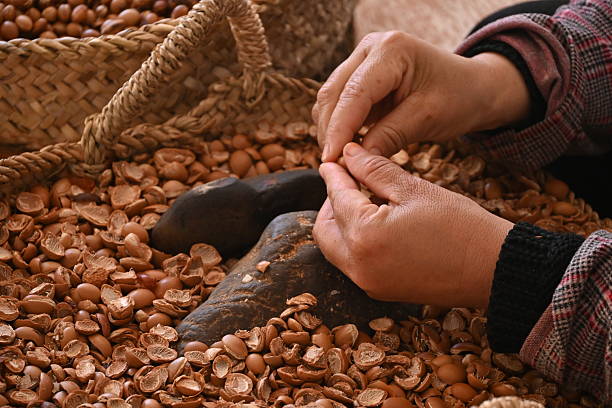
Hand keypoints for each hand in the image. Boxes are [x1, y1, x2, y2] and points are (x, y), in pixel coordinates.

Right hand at [313, 31, 530, 161]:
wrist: (473, 88)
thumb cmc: (458, 97)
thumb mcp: (427, 118)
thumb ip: (389, 136)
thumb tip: (354, 160)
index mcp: (391, 50)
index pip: (354, 93)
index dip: (340, 129)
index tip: (331, 160)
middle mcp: (370, 48)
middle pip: (333, 94)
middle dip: (331, 132)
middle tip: (335, 167)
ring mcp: (362, 60)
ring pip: (330, 99)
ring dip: (331, 130)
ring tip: (343, 161)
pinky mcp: (360, 76)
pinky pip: (339, 103)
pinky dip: (339, 126)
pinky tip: (349, 147)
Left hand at [313, 143, 512, 307]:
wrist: (493, 268)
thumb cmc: (459, 225)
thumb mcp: (414, 188)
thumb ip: (374, 169)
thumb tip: (349, 153)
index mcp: (364, 236)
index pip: (337, 198)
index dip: (334, 175)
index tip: (333, 160)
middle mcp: (358, 266)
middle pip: (325, 229)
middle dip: (330, 203)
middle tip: (347, 181)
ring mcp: (368, 282)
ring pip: (336, 249)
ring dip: (340, 223)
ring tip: (362, 200)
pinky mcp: (380, 290)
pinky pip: (353, 262)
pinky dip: (354, 241)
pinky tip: (374, 223)